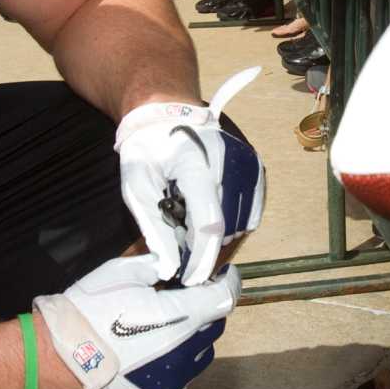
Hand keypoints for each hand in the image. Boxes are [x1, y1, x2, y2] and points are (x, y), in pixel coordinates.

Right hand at [32, 252, 241, 388]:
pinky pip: (179, 377)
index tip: (221, 276)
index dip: (226, 283)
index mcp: (180, 317)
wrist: (57, 359)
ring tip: (161, 329)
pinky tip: (150, 354)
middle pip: (213, 326)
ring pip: (199, 354)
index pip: (225, 298)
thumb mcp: (122, 272)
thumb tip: (174, 266)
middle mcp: (183, 352)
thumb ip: (158, 266)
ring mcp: (172, 380)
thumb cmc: (86, 313)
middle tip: (179, 301)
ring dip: (190, 339)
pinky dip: (173, 363)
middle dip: (203, 310)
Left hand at [115, 67, 265, 283]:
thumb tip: (169, 268)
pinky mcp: (254, 166)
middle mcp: (229, 162)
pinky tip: (210, 220)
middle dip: (206, 250)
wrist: (166, 109)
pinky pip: (251, 208)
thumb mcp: (135, 187)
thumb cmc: (146, 148)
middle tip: (181, 251)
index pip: (208, 224)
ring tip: (190, 227)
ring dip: (220, 237)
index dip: (201, 259)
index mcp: (196, 163)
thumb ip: (153, 228)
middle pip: (228, 226)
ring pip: (243, 222)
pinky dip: (234, 223)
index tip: (188, 279)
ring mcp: (246, 163)